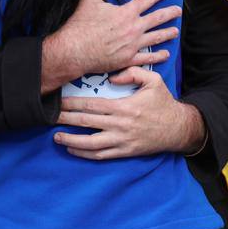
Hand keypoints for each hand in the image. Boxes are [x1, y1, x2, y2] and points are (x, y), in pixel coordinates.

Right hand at [40, 0, 181, 93]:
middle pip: (158, 18)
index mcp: (126, 12)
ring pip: (157, 38)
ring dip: (168, 33)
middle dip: (171, 12)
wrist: (73, 50)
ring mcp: (133, 45)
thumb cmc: (79, 24)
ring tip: (176, 31)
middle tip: (178, 10)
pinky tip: (166, 53)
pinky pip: (149, 58)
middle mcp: (134, 28)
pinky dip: (159, 56)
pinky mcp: (129, 60)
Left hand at [53, 67, 204, 158]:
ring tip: (56, 137)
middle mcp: (120, 125)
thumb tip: (112, 78)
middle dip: (65, 119)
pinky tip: (73, 150)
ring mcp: (122, 141)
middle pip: (86, 123)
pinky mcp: (125, 152)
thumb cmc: (164, 103)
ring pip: (90, 143)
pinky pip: (100, 155)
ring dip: (71, 140)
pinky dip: (84, 154)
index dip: (72, 104)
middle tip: (48, 116)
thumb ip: (133, 73)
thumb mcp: (154, 81)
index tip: (58, 101)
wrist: (178, 128)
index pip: (91, 105)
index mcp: (124, 107)